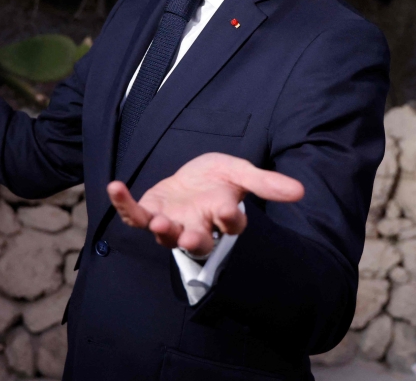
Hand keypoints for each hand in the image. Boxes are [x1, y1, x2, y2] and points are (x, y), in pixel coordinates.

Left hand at [107, 152, 303, 256]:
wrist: (193, 175)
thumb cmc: (219, 178)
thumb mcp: (241, 173)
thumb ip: (265, 183)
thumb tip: (300, 191)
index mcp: (224, 216)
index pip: (231, 224)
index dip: (231, 219)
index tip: (230, 211)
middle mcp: (198, 226)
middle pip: (197, 241)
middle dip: (193, 239)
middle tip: (189, 236)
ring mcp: (173, 222)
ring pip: (167, 235)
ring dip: (162, 230)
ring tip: (159, 222)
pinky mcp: (150, 212)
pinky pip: (135, 215)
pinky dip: (124, 204)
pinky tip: (115, 187)